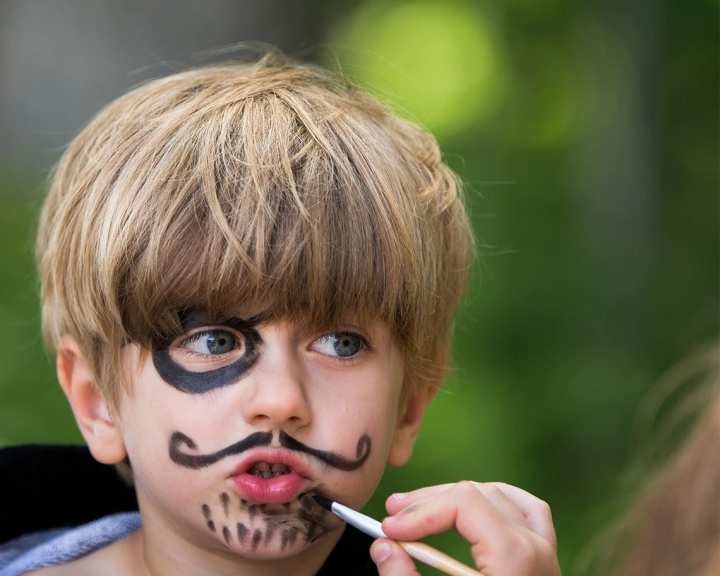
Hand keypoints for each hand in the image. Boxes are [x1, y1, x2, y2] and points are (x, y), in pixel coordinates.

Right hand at [369, 481, 559, 575]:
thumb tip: (381, 545)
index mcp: (515, 558)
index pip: (463, 502)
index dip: (420, 510)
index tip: (387, 529)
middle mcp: (537, 548)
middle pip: (475, 494)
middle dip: (428, 504)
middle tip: (391, 519)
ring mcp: (547, 553)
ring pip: (499, 495)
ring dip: (456, 498)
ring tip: (421, 510)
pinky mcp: (546, 560)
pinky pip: (527, 510)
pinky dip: (496, 499)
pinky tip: (474, 505)